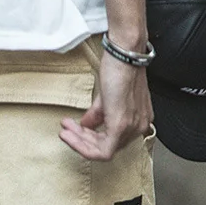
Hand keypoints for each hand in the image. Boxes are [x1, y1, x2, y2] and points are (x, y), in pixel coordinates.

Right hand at [60, 44, 152, 160]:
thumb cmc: (120, 65)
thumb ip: (98, 114)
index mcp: (139, 118)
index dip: (92, 137)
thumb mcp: (107, 95)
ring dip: (80, 141)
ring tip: (66, 130)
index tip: (76, 130)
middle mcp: (139, 126)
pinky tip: (71, 134)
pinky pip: (102, 151)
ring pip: (103, 150)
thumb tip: (85, 125)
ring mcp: (131, 128)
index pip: (114, 139)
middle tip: (67, 130)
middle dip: (83, 139)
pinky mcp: (120, 128)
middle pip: (108, 146)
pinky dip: (83, 145)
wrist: (124, 54)